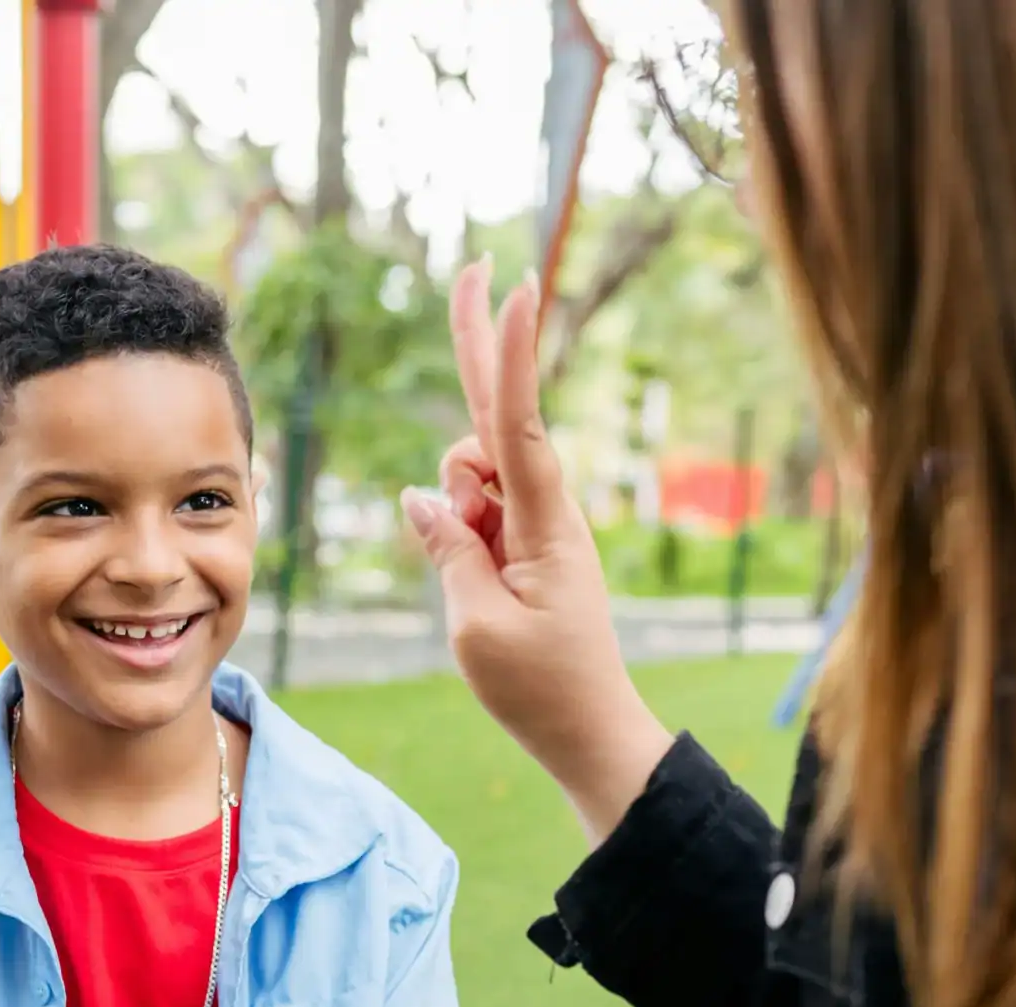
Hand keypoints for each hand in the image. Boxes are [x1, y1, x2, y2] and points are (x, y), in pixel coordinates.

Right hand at [401, 260, 672, 842]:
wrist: (590, 732)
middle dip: (480, 345)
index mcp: (542, 523)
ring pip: (469, 474)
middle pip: (495, 415)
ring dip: (454, 505)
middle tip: (472, 265)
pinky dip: (458, 526)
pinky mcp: (523, 544)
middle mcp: (543, 509)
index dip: (509, 352)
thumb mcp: (477, 624)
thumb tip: (425, 496)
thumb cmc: (540, 687)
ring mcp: (534, 524)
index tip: (516, 285)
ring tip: (478, 586)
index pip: (516, 422)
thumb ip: (448, 549)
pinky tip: (471, 580)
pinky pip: (474, 511)